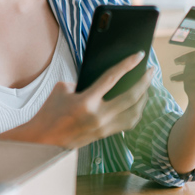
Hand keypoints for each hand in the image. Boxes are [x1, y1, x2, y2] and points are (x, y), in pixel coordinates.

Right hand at [20, 51, 153, 148]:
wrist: (43, 140)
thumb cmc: (50, 111)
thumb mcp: (63, 89)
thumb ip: (85, 83)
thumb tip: (107, 79)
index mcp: (86, 102)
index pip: (112, 78)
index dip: (127, 64)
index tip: (140, 55)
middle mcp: (99, 116)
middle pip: (131, 97)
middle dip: (145, 82)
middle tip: (151, 70)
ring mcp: (103, 128)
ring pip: (134, 113)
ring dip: (144, 98)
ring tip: (147, 86)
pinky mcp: (105, 135)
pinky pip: (128, 123)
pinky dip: (136, 111)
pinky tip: (138, 103)